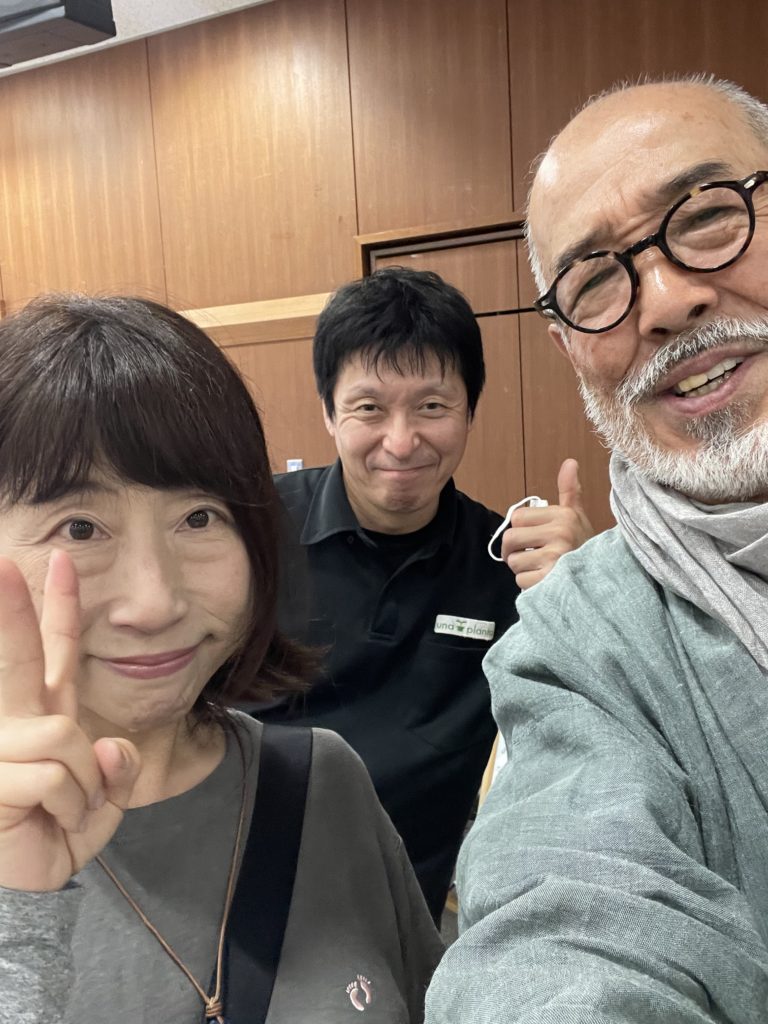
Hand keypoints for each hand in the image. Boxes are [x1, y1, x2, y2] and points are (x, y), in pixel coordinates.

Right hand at [0, 550, 139, 891]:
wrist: (34, 876)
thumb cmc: (60, 826)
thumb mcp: (106, 793)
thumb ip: (116, 764)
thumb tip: (108, 748)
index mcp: (47, 711)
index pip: (56, 651)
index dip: (58, 606)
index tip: (59, 560)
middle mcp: (17, 720)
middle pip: (17, 657)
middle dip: (12, 610)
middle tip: (1, 562)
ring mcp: (0, 746)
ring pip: (65, 735)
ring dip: (84, 784)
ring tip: (68, 809)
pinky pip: (56, 776)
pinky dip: (71, 805)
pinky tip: (52, 821)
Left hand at [501, 459, 593, 589]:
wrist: (604, 577)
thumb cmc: (583, 546)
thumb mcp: (577, 516)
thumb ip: (569, 491)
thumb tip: (570, 462)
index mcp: (564, 516)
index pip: (517, 517)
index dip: (520, 529)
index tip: (530, 537)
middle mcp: (560, 534)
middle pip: (510, 539)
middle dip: (514, 551)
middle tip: (529, 555)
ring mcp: (556, 558)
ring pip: (514, 562)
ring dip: (523, 569)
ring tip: (541, 567)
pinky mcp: (550, 580)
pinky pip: (521, 581)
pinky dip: (529, 584)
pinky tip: (545, 580)